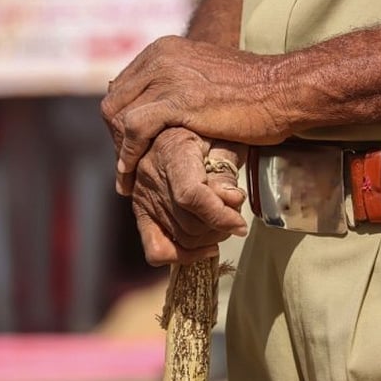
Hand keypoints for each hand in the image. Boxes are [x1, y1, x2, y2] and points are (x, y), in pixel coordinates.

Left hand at [101, 35, 294, 194]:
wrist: (284, 90)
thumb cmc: (256, 92)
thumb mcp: (207, 79)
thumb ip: (182, 86)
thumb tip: (164, 109)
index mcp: (165, 49)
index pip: (124, 87)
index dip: (121, 121)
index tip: (129, 148)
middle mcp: (160, 57)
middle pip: (115, 101)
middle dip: (115, 138)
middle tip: (127, 167)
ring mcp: (167, 76)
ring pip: (118, 115)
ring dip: (119, 151)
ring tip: (127, 178)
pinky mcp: (176, 100)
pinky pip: (134, 129)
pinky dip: (128, 156)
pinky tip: (131, 176)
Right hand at [131, 128, 247, 265]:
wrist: (172, 125)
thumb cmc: (205, 129)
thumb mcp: (223, 137)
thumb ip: (226, 167)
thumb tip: (230, 199)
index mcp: (173, 151)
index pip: (191, 195)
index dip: (219, 215)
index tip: (240, 224)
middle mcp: (151, 176)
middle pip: (189, 223)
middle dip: (220, 226)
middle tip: (234, 216)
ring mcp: (143, 197)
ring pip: (180, 238)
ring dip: (208, 238)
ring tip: (222, 223)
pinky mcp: (141, 211)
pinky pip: (155, 249)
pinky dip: (181, 255)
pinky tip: (203, 246)